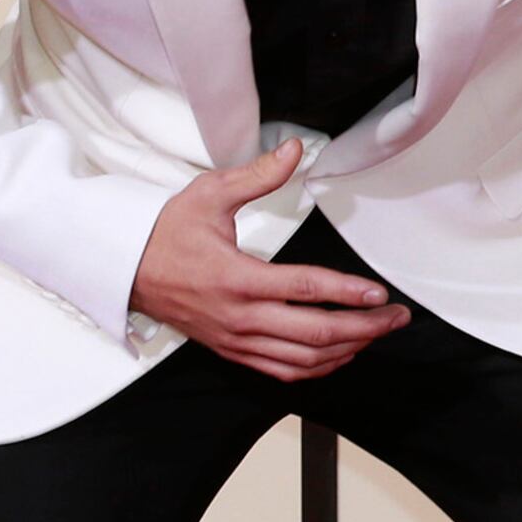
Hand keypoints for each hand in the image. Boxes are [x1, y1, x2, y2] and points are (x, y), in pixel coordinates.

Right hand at [127, 140, 407, 381]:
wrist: (126, 271)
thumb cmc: (166, 233)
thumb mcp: (209, 194)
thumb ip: (258, 175)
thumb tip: (295, 150)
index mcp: (236, 278)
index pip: (304, 289)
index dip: (347, 292)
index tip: (378, 292)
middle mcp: (239, 316)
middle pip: (315, 334)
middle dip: (364, 327)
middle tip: (394, 316)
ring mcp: (237, 340)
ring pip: (304, 359)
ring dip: (348, 349)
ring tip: (377, 332)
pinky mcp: (234, 352)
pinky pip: (284, 371)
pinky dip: (319, 367)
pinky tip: (342, 353)